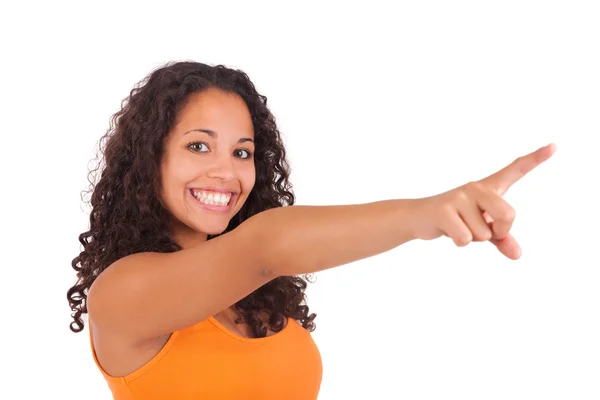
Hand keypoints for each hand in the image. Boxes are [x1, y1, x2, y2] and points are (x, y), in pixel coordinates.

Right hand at [410, 143, 555, 258]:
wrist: (418, 218)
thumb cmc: (454, 220)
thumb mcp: (481, 229)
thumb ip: (502, 239)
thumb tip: (517, 255)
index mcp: (488, 189)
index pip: (515, 170)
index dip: (536, 158)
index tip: (554, 146)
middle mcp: (476, 188)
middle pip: (508, 215)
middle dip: (498, 231)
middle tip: (483, 229)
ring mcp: (459, 196)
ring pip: (483, 233)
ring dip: (472, 238)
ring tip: (457, 226)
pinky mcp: (445, 209)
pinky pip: (465, 238)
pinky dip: (459, 242)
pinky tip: (447, 230)